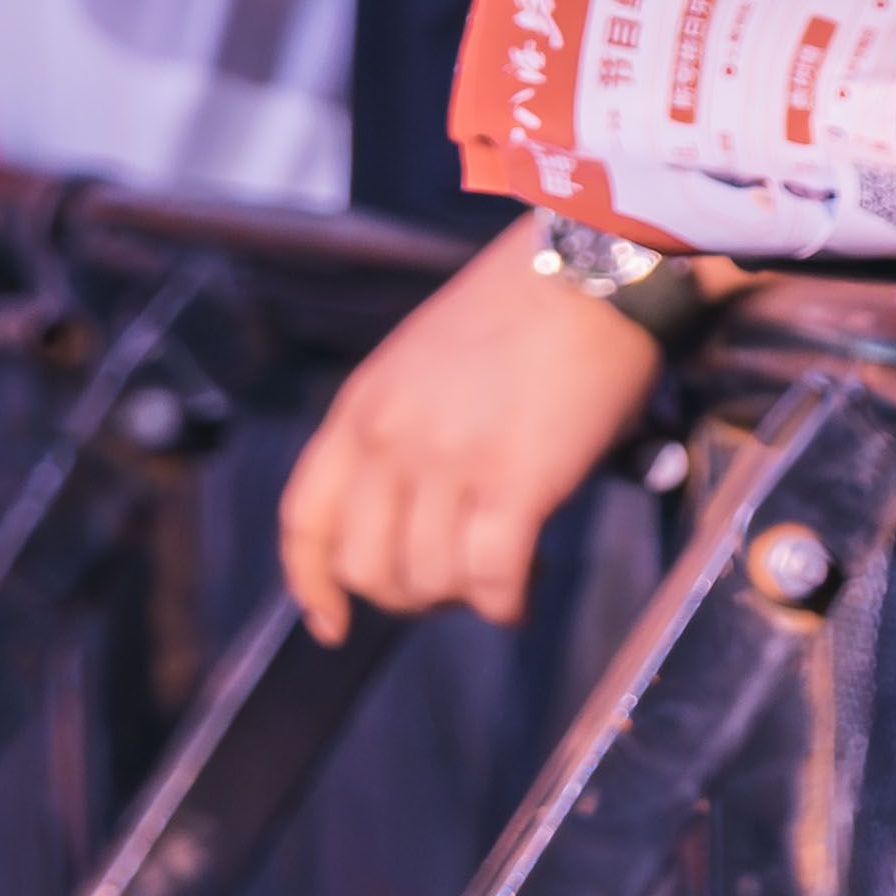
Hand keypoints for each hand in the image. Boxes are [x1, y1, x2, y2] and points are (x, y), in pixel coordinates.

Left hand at [276, 236, 667, 640]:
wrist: (590, 272)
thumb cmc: (517, 310)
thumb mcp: (419, 360)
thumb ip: (397, 431)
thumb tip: (409, 517)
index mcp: (362, 406)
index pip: (305, 519)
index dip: (311, 584)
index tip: (331, 623)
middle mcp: (393, 439)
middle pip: (366, 567)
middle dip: (406, 595)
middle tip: (451, 582)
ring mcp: (451, 461)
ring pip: (428, 582)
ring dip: (463, 598)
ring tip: (501, 572)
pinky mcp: (517, 481)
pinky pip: (493, 580)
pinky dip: (507, 603)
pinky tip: (528, 587)